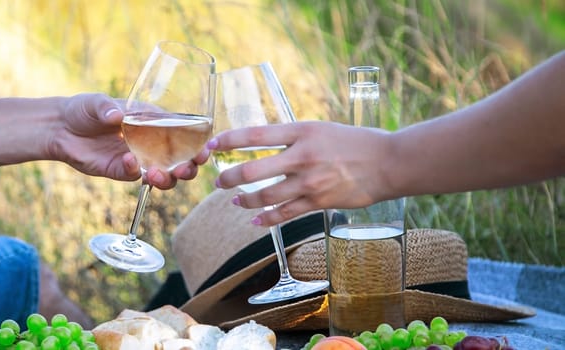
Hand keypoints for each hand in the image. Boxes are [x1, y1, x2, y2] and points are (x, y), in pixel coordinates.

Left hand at [50, 93, 206, 189]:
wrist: (59, 129)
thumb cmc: (83, 109)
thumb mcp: (96, 102)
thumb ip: (107, 108)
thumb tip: (117, 115)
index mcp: (155, 122)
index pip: (185, 134)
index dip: (198, 144)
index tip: (204, 149)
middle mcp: (151, 143)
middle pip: (181, 160)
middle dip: (190, 167)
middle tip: (188, 167)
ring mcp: (138, 159)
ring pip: (164, 175)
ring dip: (168, 178)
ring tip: (159, 174)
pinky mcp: (120, 171)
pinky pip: (135, 177)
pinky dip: (136, 172)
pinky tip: (130, 162)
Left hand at [208, 121, 392, 225]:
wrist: (389, 162)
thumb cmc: (355, 142)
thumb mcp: (321, 129)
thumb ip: (293, 138)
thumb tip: (264, 145)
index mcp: (302, 131)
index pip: (255, 135)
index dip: (229, 140)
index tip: (212, 144)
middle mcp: (302, 156)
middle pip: (253, 170)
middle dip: (229, 178)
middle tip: (218, 182)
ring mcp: (310, 181)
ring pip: (265, 196)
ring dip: (246, 200)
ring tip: (236, 200)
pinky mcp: (319, 202)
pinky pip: (285, 214)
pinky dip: (267, 219)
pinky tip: (256, 220)